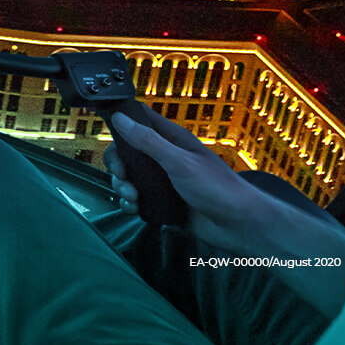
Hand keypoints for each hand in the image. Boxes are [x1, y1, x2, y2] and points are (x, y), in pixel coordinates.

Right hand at [104, 107, 254, 246]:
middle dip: (118, 165)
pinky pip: (137, 200)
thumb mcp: (180, 162)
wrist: (240, 226)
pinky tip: (136, 209)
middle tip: (124, 177)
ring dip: (123, 187)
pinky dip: (131, 204)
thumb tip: (120, 118)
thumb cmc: (219, 188)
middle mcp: (165, 158)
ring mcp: (163, 181)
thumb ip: (149, 141)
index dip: (120, 120)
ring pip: (129, 178)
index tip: (104, 126)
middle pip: (127, 153)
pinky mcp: (163, 203)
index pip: (139, 120)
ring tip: (133, 198)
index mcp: (172, 141)